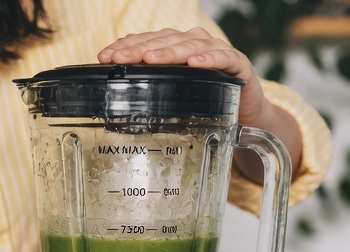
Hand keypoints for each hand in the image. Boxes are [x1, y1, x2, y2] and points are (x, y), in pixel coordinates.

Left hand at [98, 28, 301, 178]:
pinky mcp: (238, 65)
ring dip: (169, 52)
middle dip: (140, 49)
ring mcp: (218, 52)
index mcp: (177, 48)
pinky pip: (224, 58)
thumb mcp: (172, 99)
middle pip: (165, 40)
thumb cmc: (205, 104)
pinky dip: (209, 59)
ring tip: (150, 60)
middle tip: (119, 59)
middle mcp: (196, 43)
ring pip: (191, 44)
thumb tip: (113, 101)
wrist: (246, 114)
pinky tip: (195, 63)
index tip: (104, 57)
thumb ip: (151, 93)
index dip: (126, 46)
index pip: (148, 40)